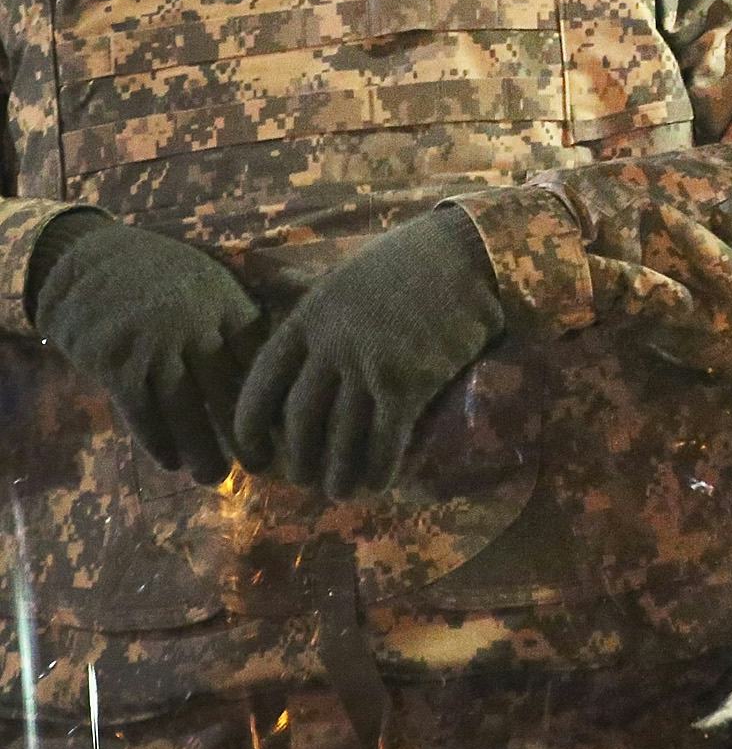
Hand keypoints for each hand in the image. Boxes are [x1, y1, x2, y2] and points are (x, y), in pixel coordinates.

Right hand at [29, 212, 265, 480]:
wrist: (88, 261)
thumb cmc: (160, 278)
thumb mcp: (211, 282)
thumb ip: (241, 319)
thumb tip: (285, 361)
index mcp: (227, 305)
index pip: (260, 360)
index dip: (274, 398)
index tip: (291, 430)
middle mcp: (196, 326)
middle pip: (227, 390)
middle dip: (246, 433)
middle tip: (263, 467)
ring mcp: (155, 344)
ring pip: (184, 409)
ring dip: (201, 449)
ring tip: (215, 478)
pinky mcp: (116, 361)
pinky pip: (141, 411)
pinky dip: (157, 441)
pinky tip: (170, 462)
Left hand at [234, 207, 506, 498]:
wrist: (465, 256)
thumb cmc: (404, 262)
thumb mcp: (341, 274)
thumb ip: (306, 295)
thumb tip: (271, 284)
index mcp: (306, 320)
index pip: (261, 387)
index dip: (249, 431)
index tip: (253, 458)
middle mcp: (331, 348)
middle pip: (300, 421)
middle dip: (298, 460)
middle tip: (302, 480)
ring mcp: (370, 367)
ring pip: (342, 439)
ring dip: (338, 475)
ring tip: (339, 491)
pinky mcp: (410, 383)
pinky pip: (386, 441)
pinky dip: (380, 468)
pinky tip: (379, 482)